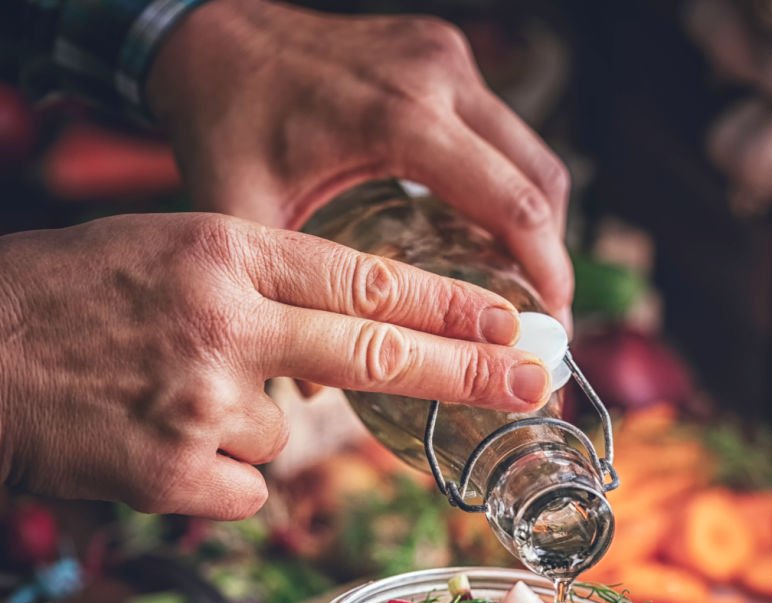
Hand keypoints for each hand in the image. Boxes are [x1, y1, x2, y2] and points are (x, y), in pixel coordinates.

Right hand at [0, 213, 548, 517]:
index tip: (513, 318)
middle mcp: (225, 320)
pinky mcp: (177, 474)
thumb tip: (358, 340)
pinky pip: (244, 487)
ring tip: (169, 400)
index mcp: (226, 251)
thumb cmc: (72, 299)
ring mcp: (203, 400)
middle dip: (470, 370)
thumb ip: (268, 292)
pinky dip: (216, 474)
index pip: (367, 279)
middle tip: (536, 379)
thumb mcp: (173, 255)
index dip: (450, 303)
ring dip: (246, 427)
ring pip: (288, 434)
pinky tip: (159, 445)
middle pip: (379, 353)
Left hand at [147, 0, 573, 322]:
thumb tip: (317, 387)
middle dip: (552, 258)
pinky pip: (504, 134)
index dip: (546, 273)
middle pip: (542, 181)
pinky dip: (512, 189)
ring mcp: (447, 61)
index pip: (514, 205)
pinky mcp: (444, 58)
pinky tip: (490, 235)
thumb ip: (281, 293)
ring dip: (537, 224)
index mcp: (401, 117)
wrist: (208, 30)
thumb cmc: (224, 115)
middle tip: (542, 320)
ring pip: (533, 155)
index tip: (550, 326)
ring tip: (522, 287)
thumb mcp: (243, 208)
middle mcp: (439, 79)